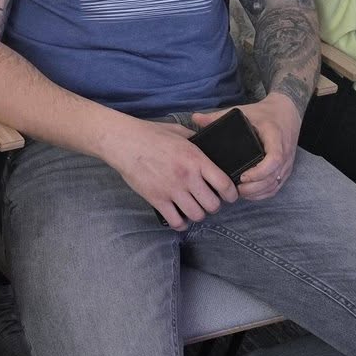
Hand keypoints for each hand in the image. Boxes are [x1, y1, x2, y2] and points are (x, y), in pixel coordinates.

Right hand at [102, 117, 238, 230]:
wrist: (124, 141)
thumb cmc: (151, 134)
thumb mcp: (179, 132)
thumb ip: (196, 140)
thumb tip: (208, 145)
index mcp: (196, 158)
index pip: (224, 184)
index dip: (231, 194)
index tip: (229, 195)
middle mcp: (187, 176)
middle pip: (213, 205)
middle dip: (213, 205)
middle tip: (208, 200)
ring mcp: (172, 190)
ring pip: (196, 215)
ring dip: (197, 214)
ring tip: (193, 207)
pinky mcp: (157, 199)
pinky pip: (176, 222)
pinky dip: (180, 223)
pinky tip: (179, 215)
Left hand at [191, 96, 300, 202]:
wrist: (286, 112)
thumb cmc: (263, 113)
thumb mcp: (243, 111)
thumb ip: (219, 116)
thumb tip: (195, 118)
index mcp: (275, 136)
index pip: (274, 159)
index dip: (259, 172)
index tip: (243, 176)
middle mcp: (284, 152)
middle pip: (272, 178)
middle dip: (254, 188)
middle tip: (235, 189)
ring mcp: (287, 163)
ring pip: (274, 185)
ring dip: (257, 192)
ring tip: (239, 192)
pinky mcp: (285, 169)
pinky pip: (276, 186)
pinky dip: (263, 193)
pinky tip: (249, 193)